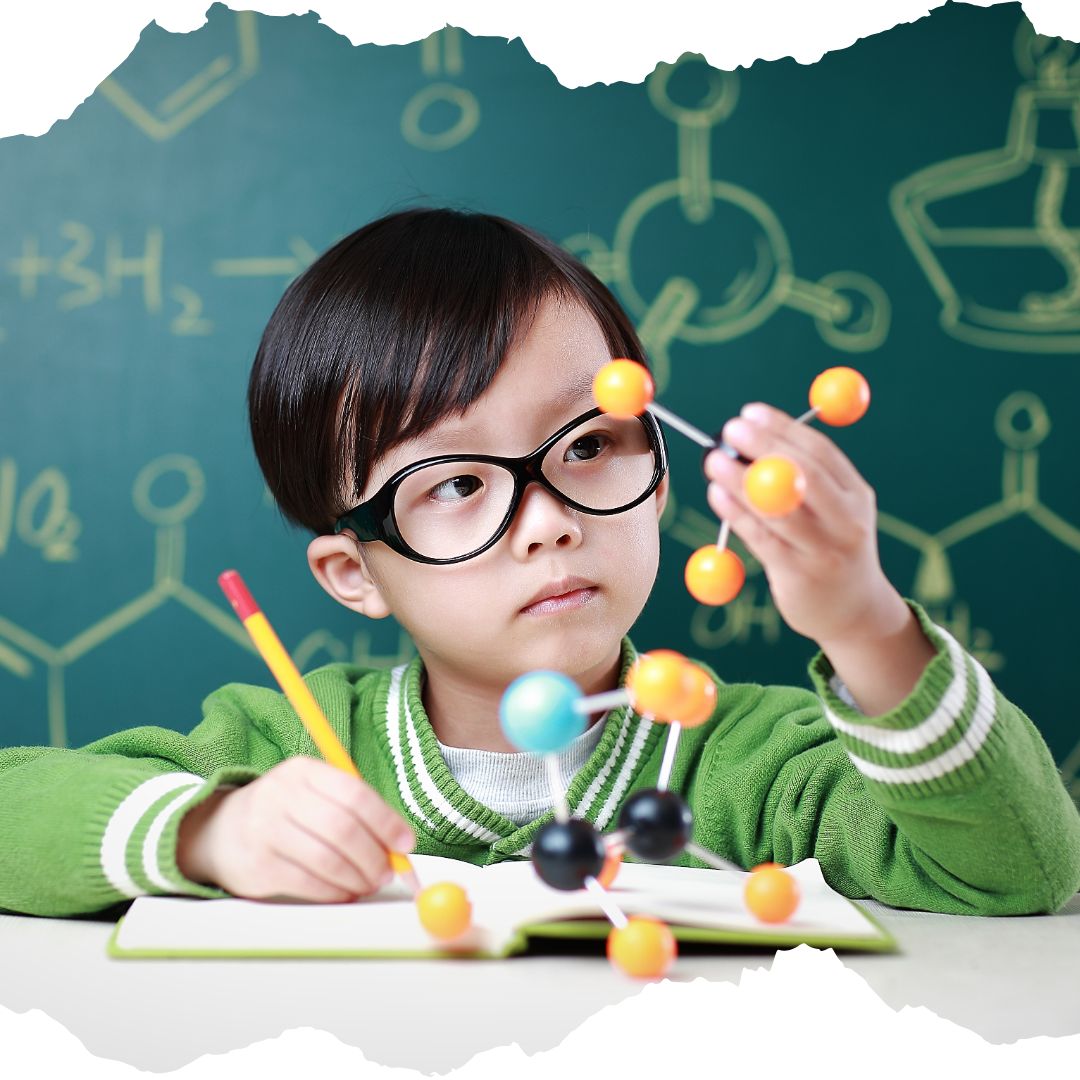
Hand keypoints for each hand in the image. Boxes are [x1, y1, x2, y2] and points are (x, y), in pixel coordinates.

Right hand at [176, 757, 415, 901]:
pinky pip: (307, 883)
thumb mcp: (314, 793)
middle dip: (374, 856)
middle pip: (342, 828)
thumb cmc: (284, 811)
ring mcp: (265, 831)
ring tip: (369, 883)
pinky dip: (334, 892)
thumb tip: (399, 843)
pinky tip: (344, 891)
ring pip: (326, 859)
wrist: (219, 830)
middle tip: (388, 872)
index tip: (405, 844)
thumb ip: (355, 810)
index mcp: (303, 770)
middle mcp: (281, 796)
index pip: (354, 794)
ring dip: (357, 877)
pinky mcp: (257, 867)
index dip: (386, 822)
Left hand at [704, 402, 934, 714]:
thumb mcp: (833, 510)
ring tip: (713, 461)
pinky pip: (761, 538)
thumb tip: (751, 437)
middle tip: (731, 428)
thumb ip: (801, 478)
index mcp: (857, 495)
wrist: (853, 611)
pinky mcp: (800, 575)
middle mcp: (847, 520)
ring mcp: (825, 550)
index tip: (751, 412)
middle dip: (765, 447)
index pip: (821, 452)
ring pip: (778, 508)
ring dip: (741, 480)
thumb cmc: (830, 548)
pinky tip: (716, 495)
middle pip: (804, 475)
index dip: (784, 429)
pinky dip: (735, 513)